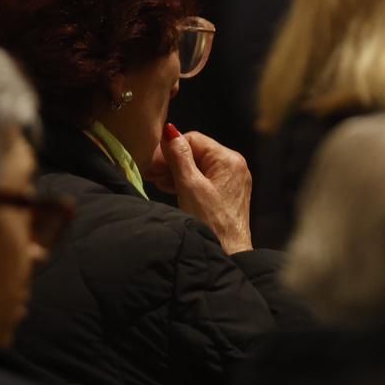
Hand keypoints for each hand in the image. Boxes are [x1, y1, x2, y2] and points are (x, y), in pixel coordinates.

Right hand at [149, 123, 252, 253]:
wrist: (228, 254)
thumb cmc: (209, 222)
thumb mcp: (189, 186)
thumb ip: (178, 157)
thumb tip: (169, 130)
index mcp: (228, 159)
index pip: (193, 139)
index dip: (169, 148)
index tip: (151, 163)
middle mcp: (234, 165)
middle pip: (196, 152)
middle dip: (171, 160)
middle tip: (150, 173)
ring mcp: (232, 180)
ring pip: (198, 166)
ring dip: (175, 171)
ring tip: (156, 181)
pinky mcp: (227, 193)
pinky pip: (204, 179)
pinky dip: (186, 181)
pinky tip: (170, 188)